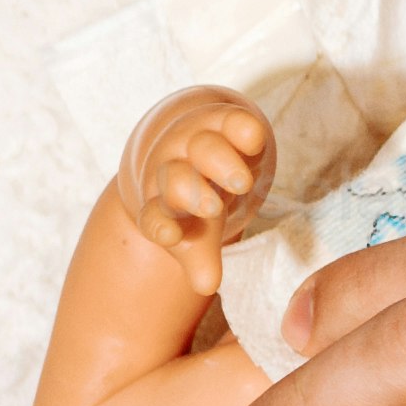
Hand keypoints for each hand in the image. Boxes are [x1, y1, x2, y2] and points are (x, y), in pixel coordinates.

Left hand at [112, 86, 275, 260]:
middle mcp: (173, 169)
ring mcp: (196, 141)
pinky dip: (241, 128)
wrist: (189, 139)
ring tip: (240, 182)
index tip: (167, 235)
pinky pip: (231, 120)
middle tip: (210, 208)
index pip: (153, 216)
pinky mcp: (224, 119)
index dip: (159, 225)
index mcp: (161, 203)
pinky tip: (251, 137)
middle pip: (175, 179)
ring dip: (218, 162)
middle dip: (189, 192)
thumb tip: (207, 286)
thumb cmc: (195, 199)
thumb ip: (201, 256)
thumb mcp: (198, 230)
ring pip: (202, 147)